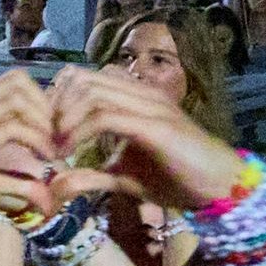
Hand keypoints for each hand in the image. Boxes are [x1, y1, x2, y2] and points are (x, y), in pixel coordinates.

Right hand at [0, 74, 76, 236]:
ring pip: (16, 101)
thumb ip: (7, 181)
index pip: (11, 83)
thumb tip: (43, 194)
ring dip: (45, 125)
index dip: (40, 102)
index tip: (51, 133)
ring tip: (54, 151)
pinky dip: (36, 142)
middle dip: (48, 109)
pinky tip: (43, 161)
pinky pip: (9, 130)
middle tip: (58, 140)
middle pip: (18, 82)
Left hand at [48, 65, 248, 209]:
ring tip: (55, 149)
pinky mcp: (155, 126)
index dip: (56, 101)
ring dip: (63, 120)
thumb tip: (57, 185)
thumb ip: (90, 177)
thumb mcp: (122, 179)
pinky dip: (79, 132)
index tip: (44, 134)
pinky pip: (105, 116)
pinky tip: (69, 153)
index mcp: (133, 97)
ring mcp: (149, 105)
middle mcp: (140, 93)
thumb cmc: (177, 179)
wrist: (221, 187)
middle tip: (44, 140)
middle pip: (81, 78)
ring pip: (90, 91)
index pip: (82, 78)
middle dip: (54, 108)